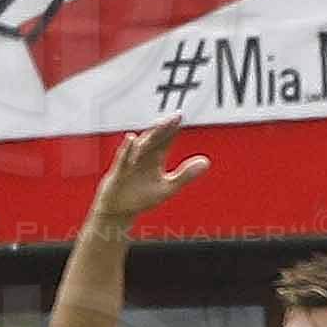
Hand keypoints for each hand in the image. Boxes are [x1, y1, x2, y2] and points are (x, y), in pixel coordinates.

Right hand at [92, 115, 206, 225]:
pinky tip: (132, 138)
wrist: (119, 210)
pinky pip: (124, 158)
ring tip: (160, 123)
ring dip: (150, 135)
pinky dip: (128, 149)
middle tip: (177, 115)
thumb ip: (186, 175)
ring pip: (141, 146)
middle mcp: (143, 156)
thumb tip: (207, 161)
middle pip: (156, 139)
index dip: (173, 129)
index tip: (181, 115)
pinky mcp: (119, 172)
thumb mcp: (168, 187)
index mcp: (155, 158)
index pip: (166, 140)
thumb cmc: (142, 197)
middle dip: (165, 128)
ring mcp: (130, 163)